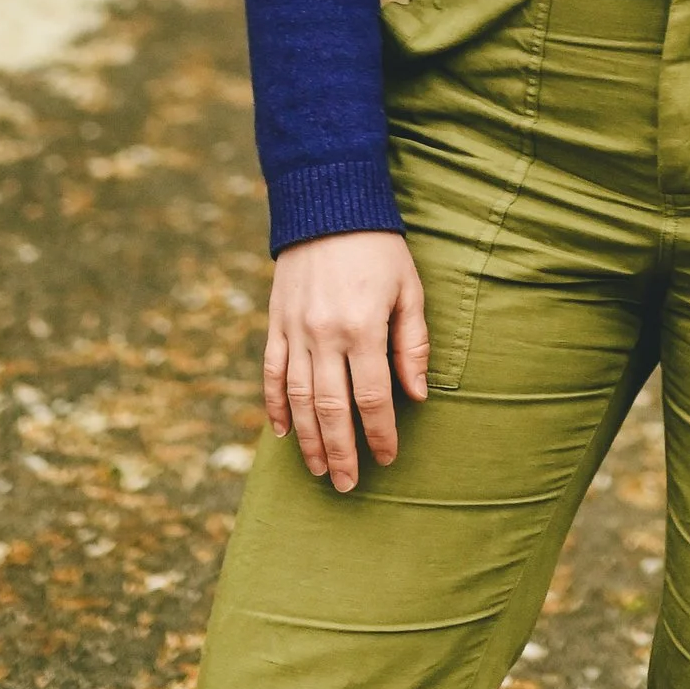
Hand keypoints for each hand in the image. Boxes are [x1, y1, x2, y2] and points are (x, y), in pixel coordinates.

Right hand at [263, 230, 428, 491]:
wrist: (327, 203)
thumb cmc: (378, 247)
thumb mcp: (409, 287)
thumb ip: (413, 343)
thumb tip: (418, 395)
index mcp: (363, 327)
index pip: (373, 397)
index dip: (381, 433)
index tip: (388, 457)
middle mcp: (325, 335)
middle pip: (332, 409)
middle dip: (341, 452)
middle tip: (349, 485)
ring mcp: (295, 331)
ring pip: (299, 400)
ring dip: (309, 440)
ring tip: (320, 470)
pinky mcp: (276, 323)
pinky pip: (271, 374)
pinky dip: (275, 407)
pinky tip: (283, 434)